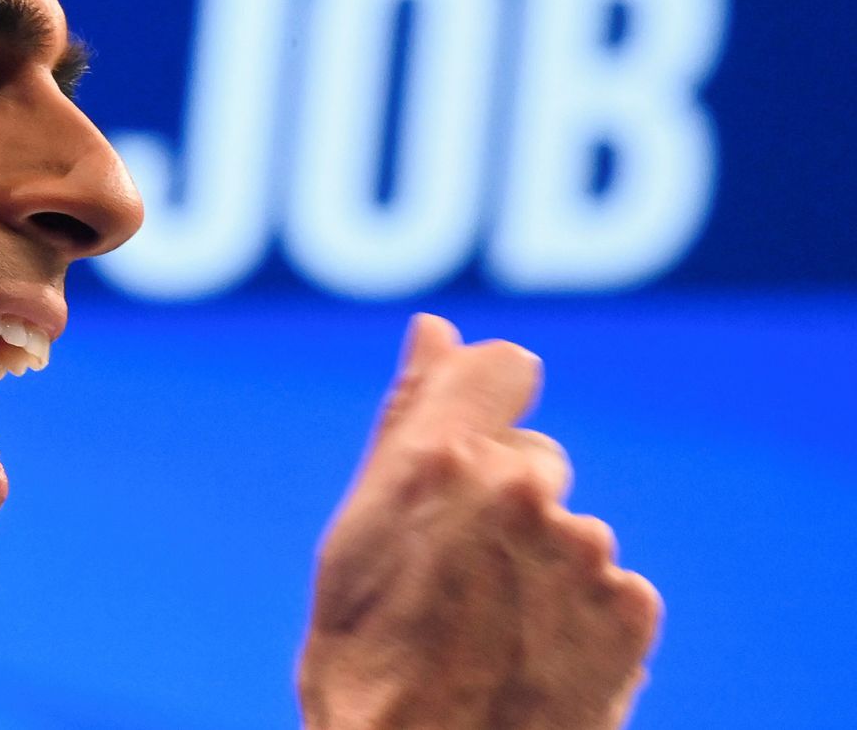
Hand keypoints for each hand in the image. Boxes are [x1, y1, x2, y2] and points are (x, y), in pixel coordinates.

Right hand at [297, 314, 660, 729]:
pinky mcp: (630, 610)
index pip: (503, 366)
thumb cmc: (367, 661)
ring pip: (570, 532)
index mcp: (440, 459)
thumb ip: (411, 418)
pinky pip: (610, 588)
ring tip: (493, 633)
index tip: (478, 441)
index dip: (490, 402)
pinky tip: (536, 660)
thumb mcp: (359, 532)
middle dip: (505, 507)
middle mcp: (519, 488)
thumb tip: (437, 328)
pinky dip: (582, 619)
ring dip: (543, 568)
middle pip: (534, 461)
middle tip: (458, 582)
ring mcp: (582, 551)